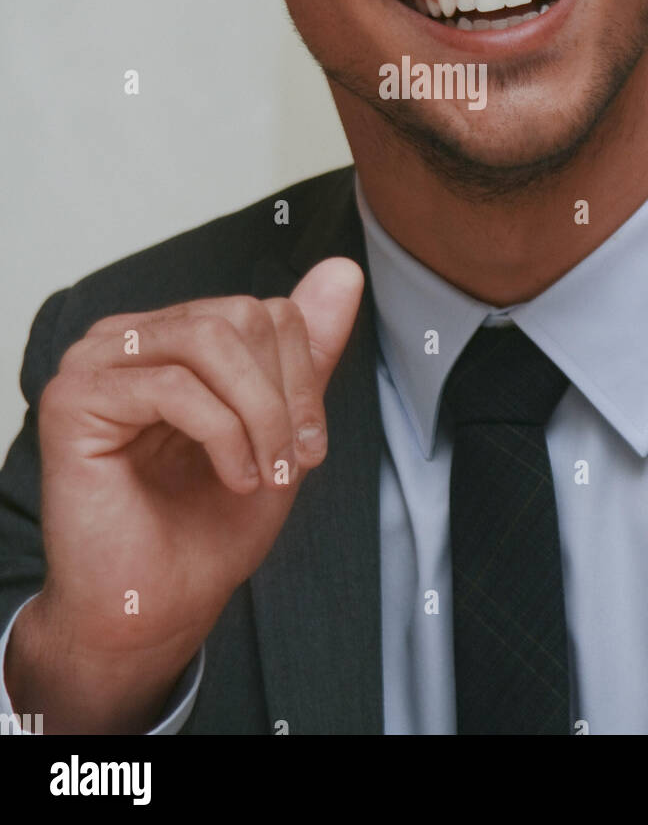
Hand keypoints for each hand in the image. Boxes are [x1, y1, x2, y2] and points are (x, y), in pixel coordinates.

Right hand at [8, 258, 362, 729]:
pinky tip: (232, 478)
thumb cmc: (207, 525)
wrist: (153, 607)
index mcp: (174, 336)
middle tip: (291, 465)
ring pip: (208, 340)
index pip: (263, 309)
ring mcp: (96, 362)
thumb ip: (308, 352)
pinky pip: (171, 387)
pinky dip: (222, 436)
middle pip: (240, 316)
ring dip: (258, 415)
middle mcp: (131, 337)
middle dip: (285, 395)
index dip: (304, 375)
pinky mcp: (73, 399)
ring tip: (264, 473)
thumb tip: (344, 269)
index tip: (309, 449)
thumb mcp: (281, 429)